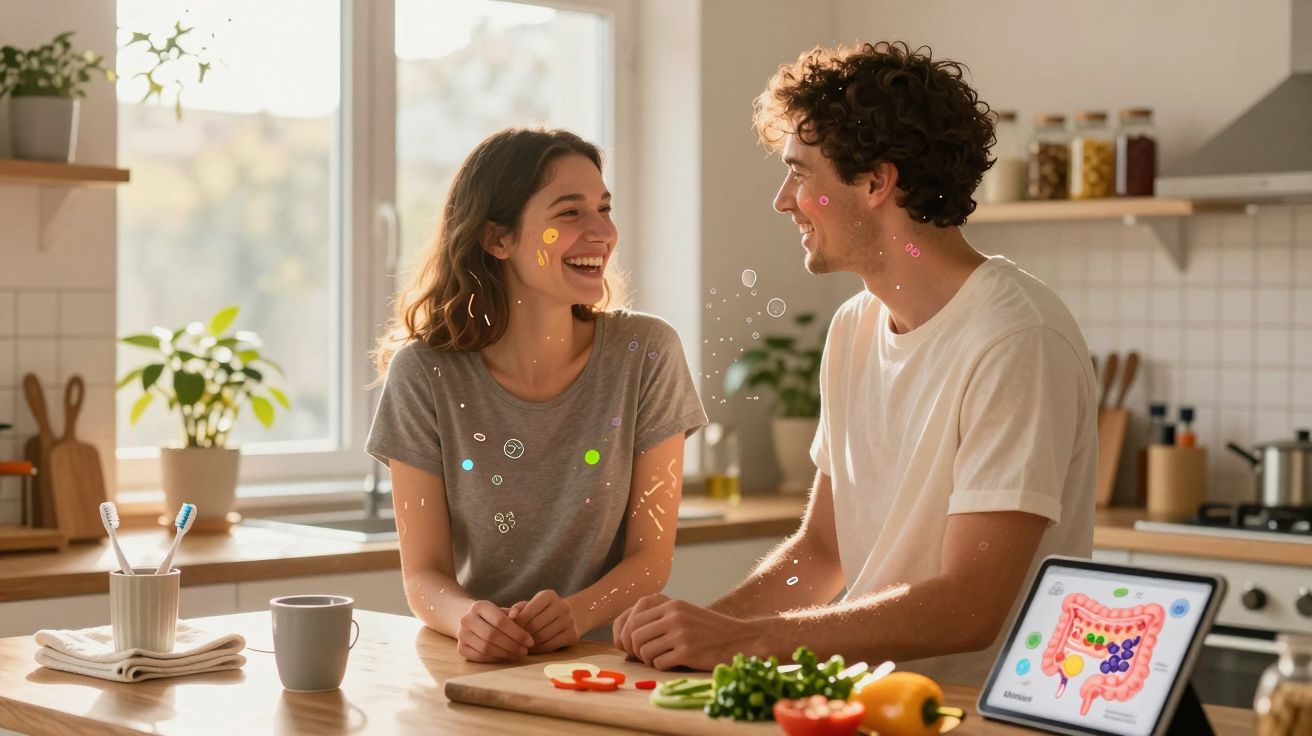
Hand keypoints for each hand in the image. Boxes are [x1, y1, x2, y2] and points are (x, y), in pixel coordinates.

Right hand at [456, 599, 534, 662]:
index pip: (500, 621)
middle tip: (525, 651)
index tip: (530, 641)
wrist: (470, 620)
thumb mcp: (503, 611)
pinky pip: (479, 657)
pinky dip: (495, 659)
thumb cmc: (493, 616)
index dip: (517, 633)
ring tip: (518, 654)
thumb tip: (517, 616)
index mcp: (479, 606)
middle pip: (492, 636)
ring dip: (505, 654)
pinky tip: (506, 657)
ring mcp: (461, 634)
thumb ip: (513, 613)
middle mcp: (466, 619)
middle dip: (512, 645)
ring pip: (485, 648)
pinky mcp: (460, 648)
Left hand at [511, 589, 579, 653]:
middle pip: (535, 625)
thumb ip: (518, 609)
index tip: (512, 631)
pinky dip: (540, 649)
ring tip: (523, 646)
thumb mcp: (530, 606)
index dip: (517, 624)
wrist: (568, 617)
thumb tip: (511, 616)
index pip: (528, 611)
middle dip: (523, 635)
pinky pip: (551, 645)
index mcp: (549, 595)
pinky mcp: (573, 634)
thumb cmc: (542, 612)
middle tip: (516, 641)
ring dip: (530, 644)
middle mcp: (562, 605)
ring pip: (543, 636)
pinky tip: (535, 648)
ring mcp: (570, 620)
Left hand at [616, 594, 754, 670]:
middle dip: (634, 650)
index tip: (631, 646)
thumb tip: (626, 633)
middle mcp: (674, 616)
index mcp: (671, 604)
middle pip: (634, 635)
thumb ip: (659, 618)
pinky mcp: (688, 652)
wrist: (741, 639)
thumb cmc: (710, 630)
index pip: (632, 618)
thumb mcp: (684, 614)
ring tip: (660, 659)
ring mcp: (681, 634)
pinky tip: (672, 663)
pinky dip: (661, 667)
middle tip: (644, 656)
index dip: (627, 635)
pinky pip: (658, 663)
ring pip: (644, 651)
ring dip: (648, 659)